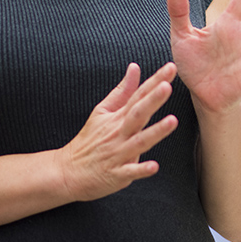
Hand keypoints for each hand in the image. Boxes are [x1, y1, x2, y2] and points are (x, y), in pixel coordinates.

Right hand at [58, 62, 178, 200]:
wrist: (67, 171)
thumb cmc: (90, 140)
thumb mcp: (102, 111)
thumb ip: (123, 91)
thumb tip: (135, 66)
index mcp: (118, 117)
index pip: (138, 95)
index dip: (155, 81)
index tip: (171, 67)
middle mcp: (119, 133)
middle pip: (138, 114)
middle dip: (153, 100)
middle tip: (167, 86)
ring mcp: (118, 153)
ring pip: (139, 141)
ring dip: (155, 132)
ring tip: (173, 121)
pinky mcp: (117, 174)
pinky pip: (130, 172)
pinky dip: (141, 170)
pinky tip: (154, 166)